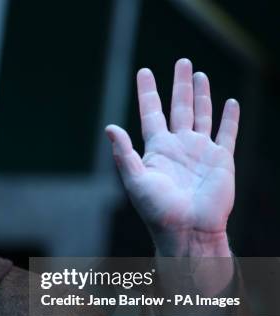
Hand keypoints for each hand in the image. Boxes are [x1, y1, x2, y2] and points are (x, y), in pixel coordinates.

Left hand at [106, 58, 238, 256]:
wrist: (188, 230)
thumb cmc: (158, 210)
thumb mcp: (136, 181)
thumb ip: (123, 154)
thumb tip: (110, 127)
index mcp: (157, 149)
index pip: (151, 112)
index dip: (148, 92)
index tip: (144, 71)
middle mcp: (178, 146)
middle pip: (179, 107)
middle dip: (180, 85)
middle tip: (182, 62)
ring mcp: (200, 151)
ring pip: (201, 115)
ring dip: (202, 95)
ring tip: (200, 74)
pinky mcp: (221, 160)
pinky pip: (226, 133)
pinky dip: (229, 118)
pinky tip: (229, 103)